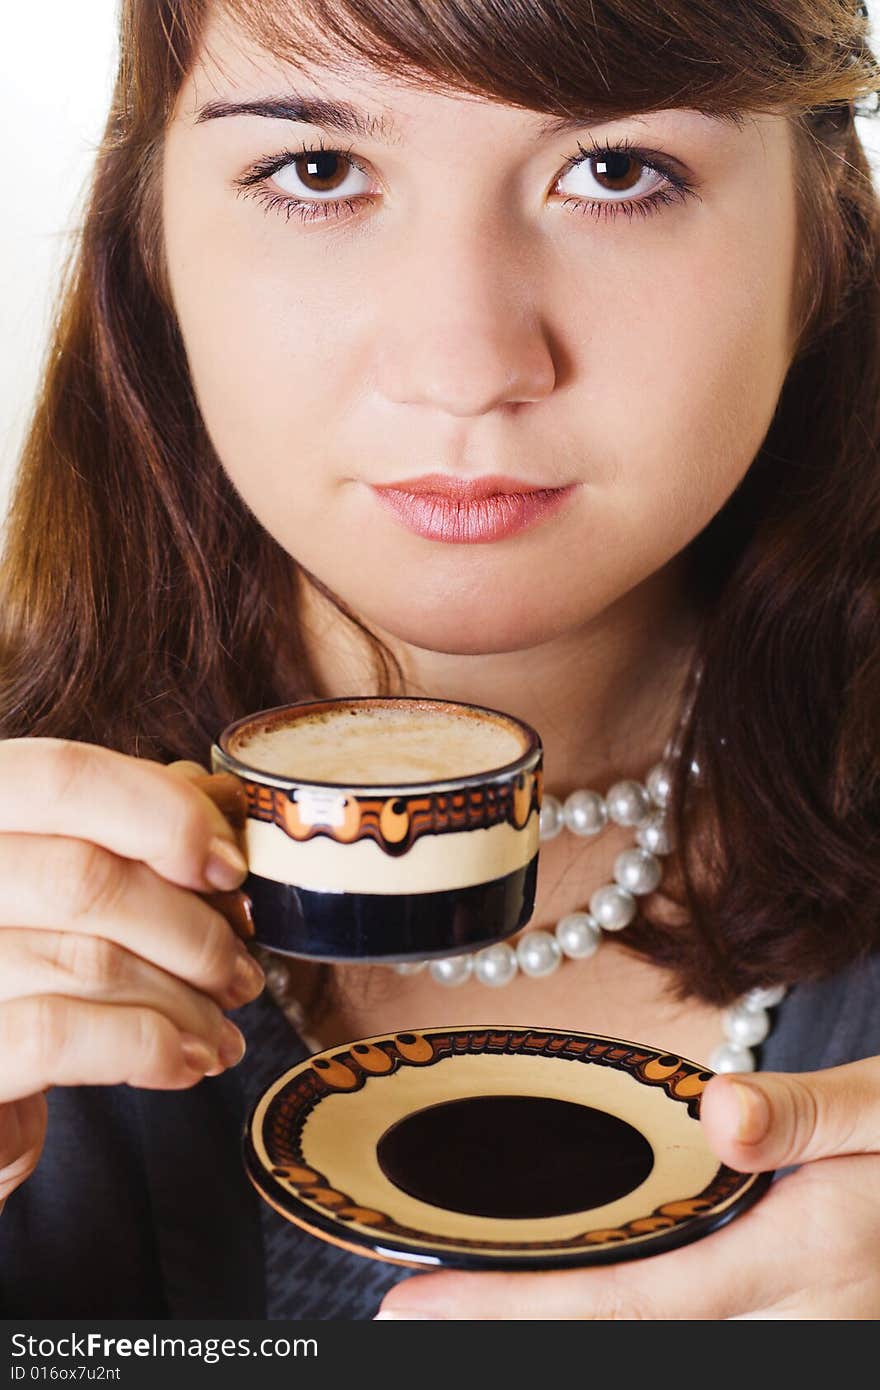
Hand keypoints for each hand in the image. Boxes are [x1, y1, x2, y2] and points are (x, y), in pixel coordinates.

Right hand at [0, 738, 264, 1212]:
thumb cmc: (27, 960)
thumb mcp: (59, 877)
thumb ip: (125, 834)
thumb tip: (219, 829)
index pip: (65, 776)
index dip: (165, 814)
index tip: (228, 869)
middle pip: (87, 878)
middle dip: (192, 930)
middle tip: (240, 970)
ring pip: (88, 961)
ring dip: (186, 1000)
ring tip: (222, 1026)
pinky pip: (60, 1036)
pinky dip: (148, 1048)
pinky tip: (185, 1060)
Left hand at [376, 1060, 879, 1318]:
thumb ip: (805, 1115)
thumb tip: (720, 1116)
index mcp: (794, 1264)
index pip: (626, 1301)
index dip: (516, 1308)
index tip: (418, 1303)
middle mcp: (782, 1321)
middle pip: (620, 1340)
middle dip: (511, 1327)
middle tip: (408, 1314)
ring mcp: (788, 1333)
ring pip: (650, 1343)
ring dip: (555, 1323)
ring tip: (466, 1302)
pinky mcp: (789, 1323)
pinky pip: (684, 1326)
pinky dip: (614, 1320)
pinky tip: (573, 1291)